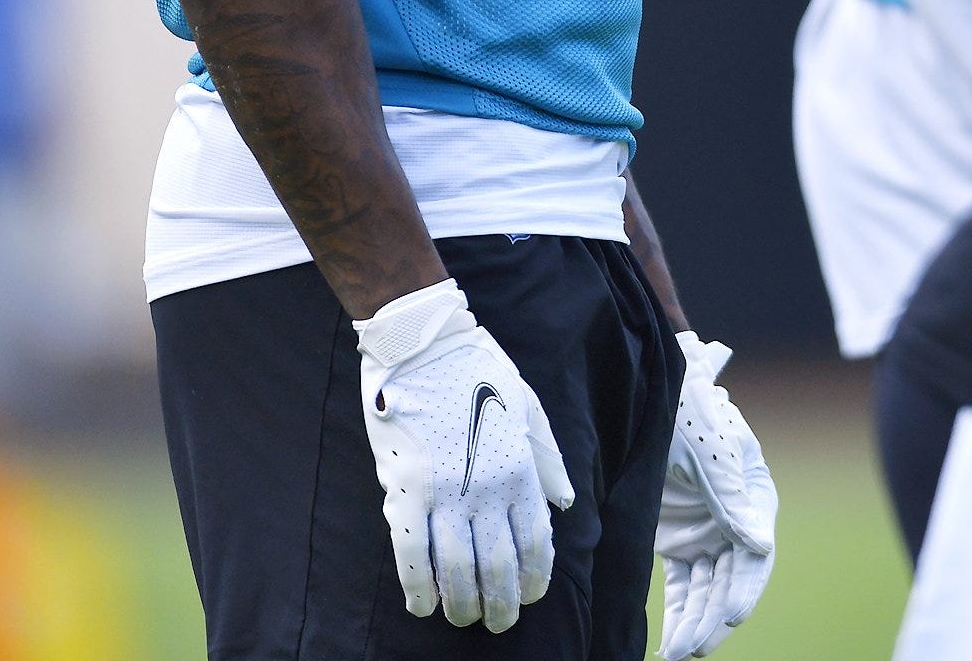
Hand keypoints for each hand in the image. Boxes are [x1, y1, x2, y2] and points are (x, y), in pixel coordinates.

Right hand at [353, 278, 575, 631]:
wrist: (423, 347)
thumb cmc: (480, 374)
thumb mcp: (530, 409)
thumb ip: (549, 461)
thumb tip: (565, 503)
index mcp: (521, 470)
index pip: (536, 543)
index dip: (534, 580)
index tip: (530, 599)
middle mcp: (487, 489)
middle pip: (499, 566)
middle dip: (501, 604)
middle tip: (498, 624)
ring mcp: (444, 494)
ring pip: (457, 569)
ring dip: (462, 603)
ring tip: (464, 619)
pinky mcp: (406, 492)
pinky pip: (412, 554)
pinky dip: (418, 586)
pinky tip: (423, 605)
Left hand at [656, 334, 777, 658]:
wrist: (649, 397)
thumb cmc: (689, 413)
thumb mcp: (710, 451)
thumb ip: (731, 498)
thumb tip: (760, 547)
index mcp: (754, 497)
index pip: (754, 555)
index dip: (744, 588)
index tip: (731, 616)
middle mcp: (735, 522)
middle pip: (728, 581)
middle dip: (711, 617)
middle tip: (690, 649)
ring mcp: (706, 532)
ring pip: (704, 590)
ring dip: (693, 622)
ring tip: (676, 655)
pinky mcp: (677, 540)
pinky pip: (681, 585)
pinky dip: (677, 612)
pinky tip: (668, 640)